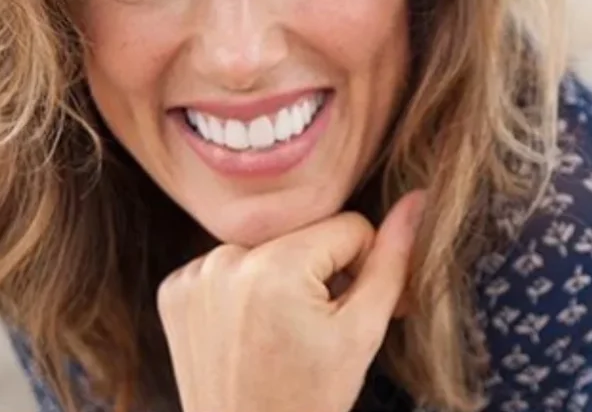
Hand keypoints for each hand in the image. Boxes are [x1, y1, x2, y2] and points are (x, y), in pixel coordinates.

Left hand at [157, 191, 424, 411]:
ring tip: (280, 332)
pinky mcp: (174, 289)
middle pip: (306, 235)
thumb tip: (416, 199)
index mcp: (277, 266)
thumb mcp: (363, 332)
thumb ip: (393, 260)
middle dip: (321, 271)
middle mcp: (227, 260)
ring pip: (269, 247)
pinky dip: (243, 291)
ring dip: (282, 277)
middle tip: (316, 328)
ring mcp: (193, 274)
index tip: (347, 313)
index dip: (362, 268)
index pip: (349, 227)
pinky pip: (229, 266)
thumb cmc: (310, 398)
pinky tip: (246, 331)